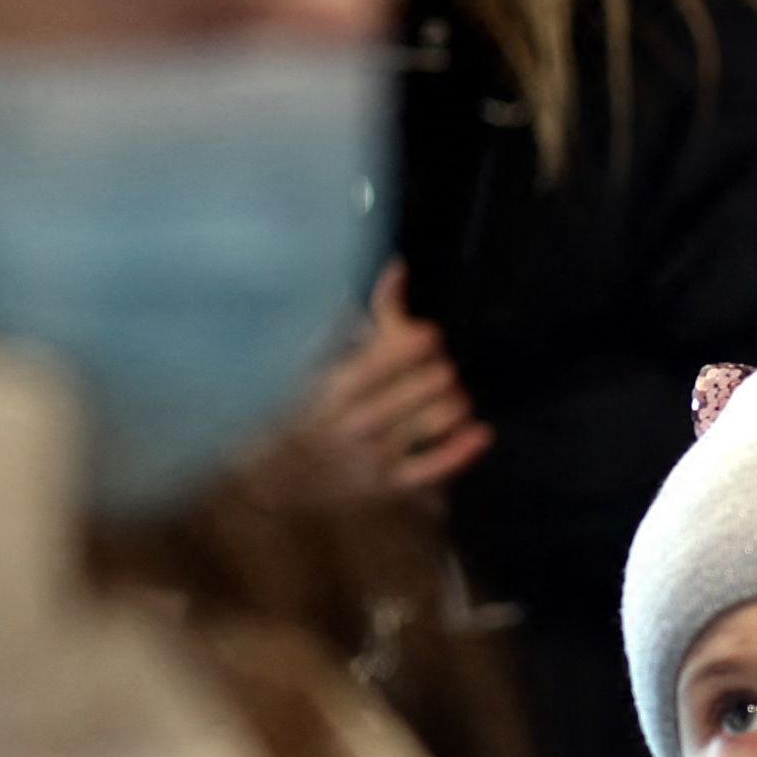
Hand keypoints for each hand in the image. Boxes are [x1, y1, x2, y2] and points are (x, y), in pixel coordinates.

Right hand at [303, 267, 491, 495]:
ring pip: (442, 418)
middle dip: (441, 368)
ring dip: (455, 401)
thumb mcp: (324, 354)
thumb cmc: (306, 403)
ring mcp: (374, 457)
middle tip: (436, 369)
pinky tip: (478, 432)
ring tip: (447, 397)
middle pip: (433, 381)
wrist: (277, 478)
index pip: (399, 351)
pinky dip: (463, 449)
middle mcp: (357, 422)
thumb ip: (370, 314)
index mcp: (337, 384)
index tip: (424, 338)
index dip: (422, 339)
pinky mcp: (388, 486)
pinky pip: (437, 468)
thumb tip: (399, 270)